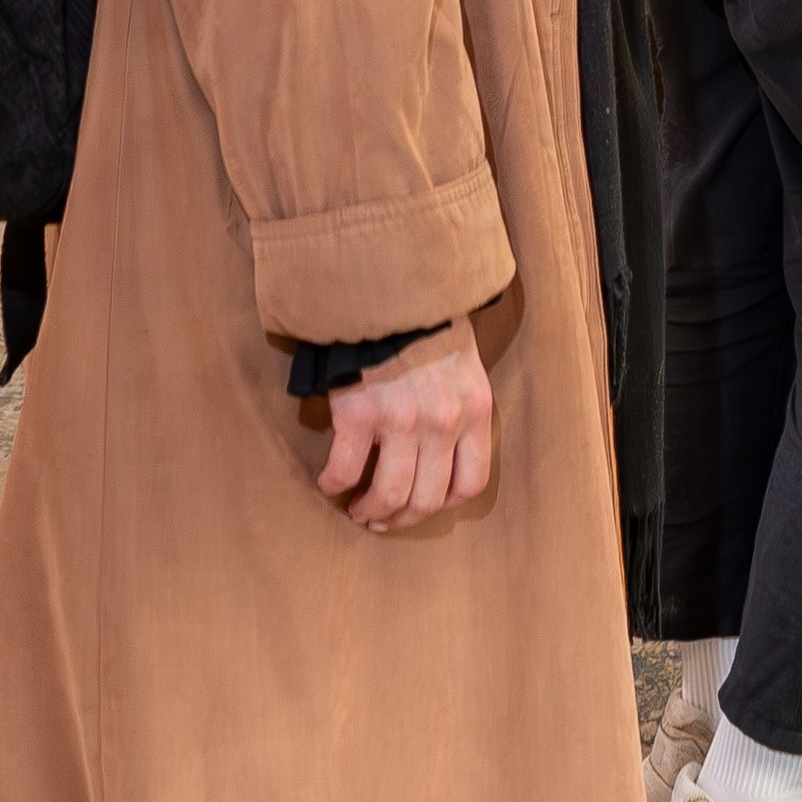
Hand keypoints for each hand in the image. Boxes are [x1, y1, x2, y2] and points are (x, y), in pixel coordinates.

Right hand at [316, 323, 493, 532]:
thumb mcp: (463, 366)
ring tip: (357, 509)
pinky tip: (327, 482)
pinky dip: (333, 484)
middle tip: (383, 518)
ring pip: (389, 495)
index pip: (470, 483)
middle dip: (403, 518)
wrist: (388, 283)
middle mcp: (442, 422)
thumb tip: (441, 454)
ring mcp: (400, 419)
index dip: (444, 504)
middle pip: (428, 499)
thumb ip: (459, 408)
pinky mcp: (358, 413)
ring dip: (371, 511)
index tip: (422, 504)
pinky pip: (344, 470)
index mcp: (473, 410)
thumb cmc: (425, 324)